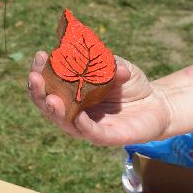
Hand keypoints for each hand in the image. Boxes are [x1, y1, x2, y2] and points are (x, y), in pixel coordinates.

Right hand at [27, 53, 171, 146]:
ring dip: (56, 112)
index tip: (40, 55)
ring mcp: (90, 126)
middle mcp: (76, 111)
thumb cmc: (132, 84)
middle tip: (35, 77)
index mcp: (73, 93)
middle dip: (39, 92)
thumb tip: (113, 66)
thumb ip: (111, 64)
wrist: (157, 103)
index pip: (50, 84)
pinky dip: (83, 126)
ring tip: (50, 99)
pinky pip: (91, 134)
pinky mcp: (107, 137)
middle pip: (50, 106)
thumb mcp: (121, 67)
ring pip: (66, 123)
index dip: (41, 71)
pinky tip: (78, 117)